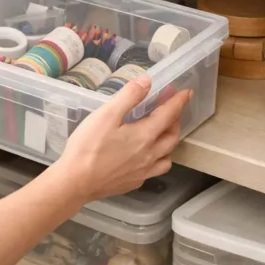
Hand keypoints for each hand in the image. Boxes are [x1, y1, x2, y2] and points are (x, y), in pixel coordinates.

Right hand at [49, 76, 192, 203]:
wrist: (77, 182)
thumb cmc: (88, 146)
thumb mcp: (106, 115)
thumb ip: (128, 96)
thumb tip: (147, 81)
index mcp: (145, 136)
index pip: (168, 115)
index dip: (178, 102)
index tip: (186, 92)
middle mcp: (150, 155)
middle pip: (172, 136)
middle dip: (175, 120)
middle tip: (170, 109)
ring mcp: (144, 172)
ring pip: (167, 156)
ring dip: (169, 143)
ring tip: (161, 134)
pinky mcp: (134, 182)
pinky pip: (154, 170)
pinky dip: (156, 160)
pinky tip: (145, 157)